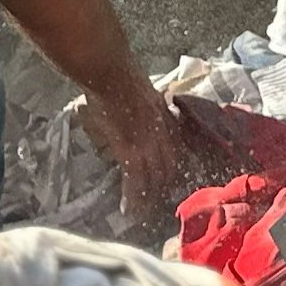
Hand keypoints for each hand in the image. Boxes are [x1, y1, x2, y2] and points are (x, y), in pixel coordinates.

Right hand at [79, 80, 194, 221]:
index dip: (172, 169)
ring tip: (142, 213)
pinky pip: (135, 180)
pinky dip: (133, 197)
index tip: (167, 180)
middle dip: (164, 188)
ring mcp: (148, 143)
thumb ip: (153, 109)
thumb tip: (150, 118)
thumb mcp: (147, 93)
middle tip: (155, 202)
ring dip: (149, 198)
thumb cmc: (121, 76)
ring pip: (156, 179)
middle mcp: (163, 135)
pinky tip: (128, 210)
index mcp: (167, 120)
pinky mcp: (131, 150)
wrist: (110, 72)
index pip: (176, 152)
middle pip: (170, 169)